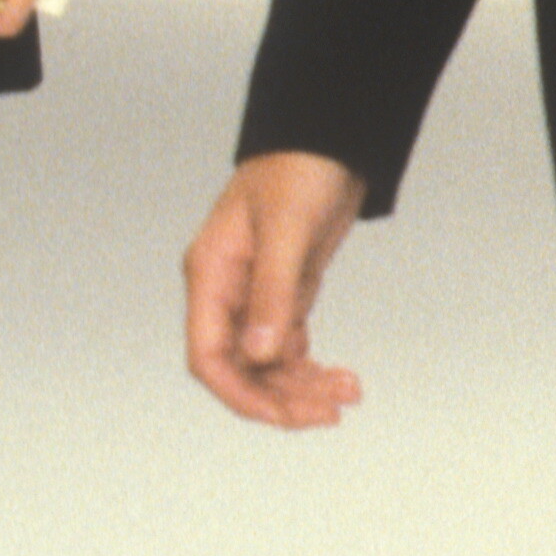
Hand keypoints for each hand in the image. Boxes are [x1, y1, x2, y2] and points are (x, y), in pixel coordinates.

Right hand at [183, 150, 368, 427]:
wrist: (330, 139)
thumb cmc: (299, 168)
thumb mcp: (287, 231)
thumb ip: (273, 294)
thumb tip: (259, 354)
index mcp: (211, 275)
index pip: (208, 355)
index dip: (240, 394)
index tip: (283, 416)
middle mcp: (227, 292)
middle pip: (240, 369)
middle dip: (280, 397)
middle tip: (328, 412)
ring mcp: (255, 295)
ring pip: (267, 365)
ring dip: (303, 386)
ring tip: (347, 393)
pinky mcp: (284, 293)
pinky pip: (288, 348)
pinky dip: (312, 368)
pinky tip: (340, 377)